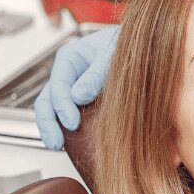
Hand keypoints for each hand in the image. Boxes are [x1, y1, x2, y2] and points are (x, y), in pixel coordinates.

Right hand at [34, 25, 118, 149]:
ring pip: (54, 110)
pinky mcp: (85, 102)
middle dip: (48, 123)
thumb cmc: (128, 48)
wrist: (145, 49)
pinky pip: (70, 115)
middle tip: (55, 143)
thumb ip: (96, 75)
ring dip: (53, 128)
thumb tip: (77, 97)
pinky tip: (71, 143)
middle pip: (47, 100)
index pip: (58, 85)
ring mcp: (74, 89)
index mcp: (69, 59)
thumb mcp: (113, 57)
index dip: (62, 107)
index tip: (72, 124)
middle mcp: (68, 75)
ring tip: (56, 146)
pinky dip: (67, 129)